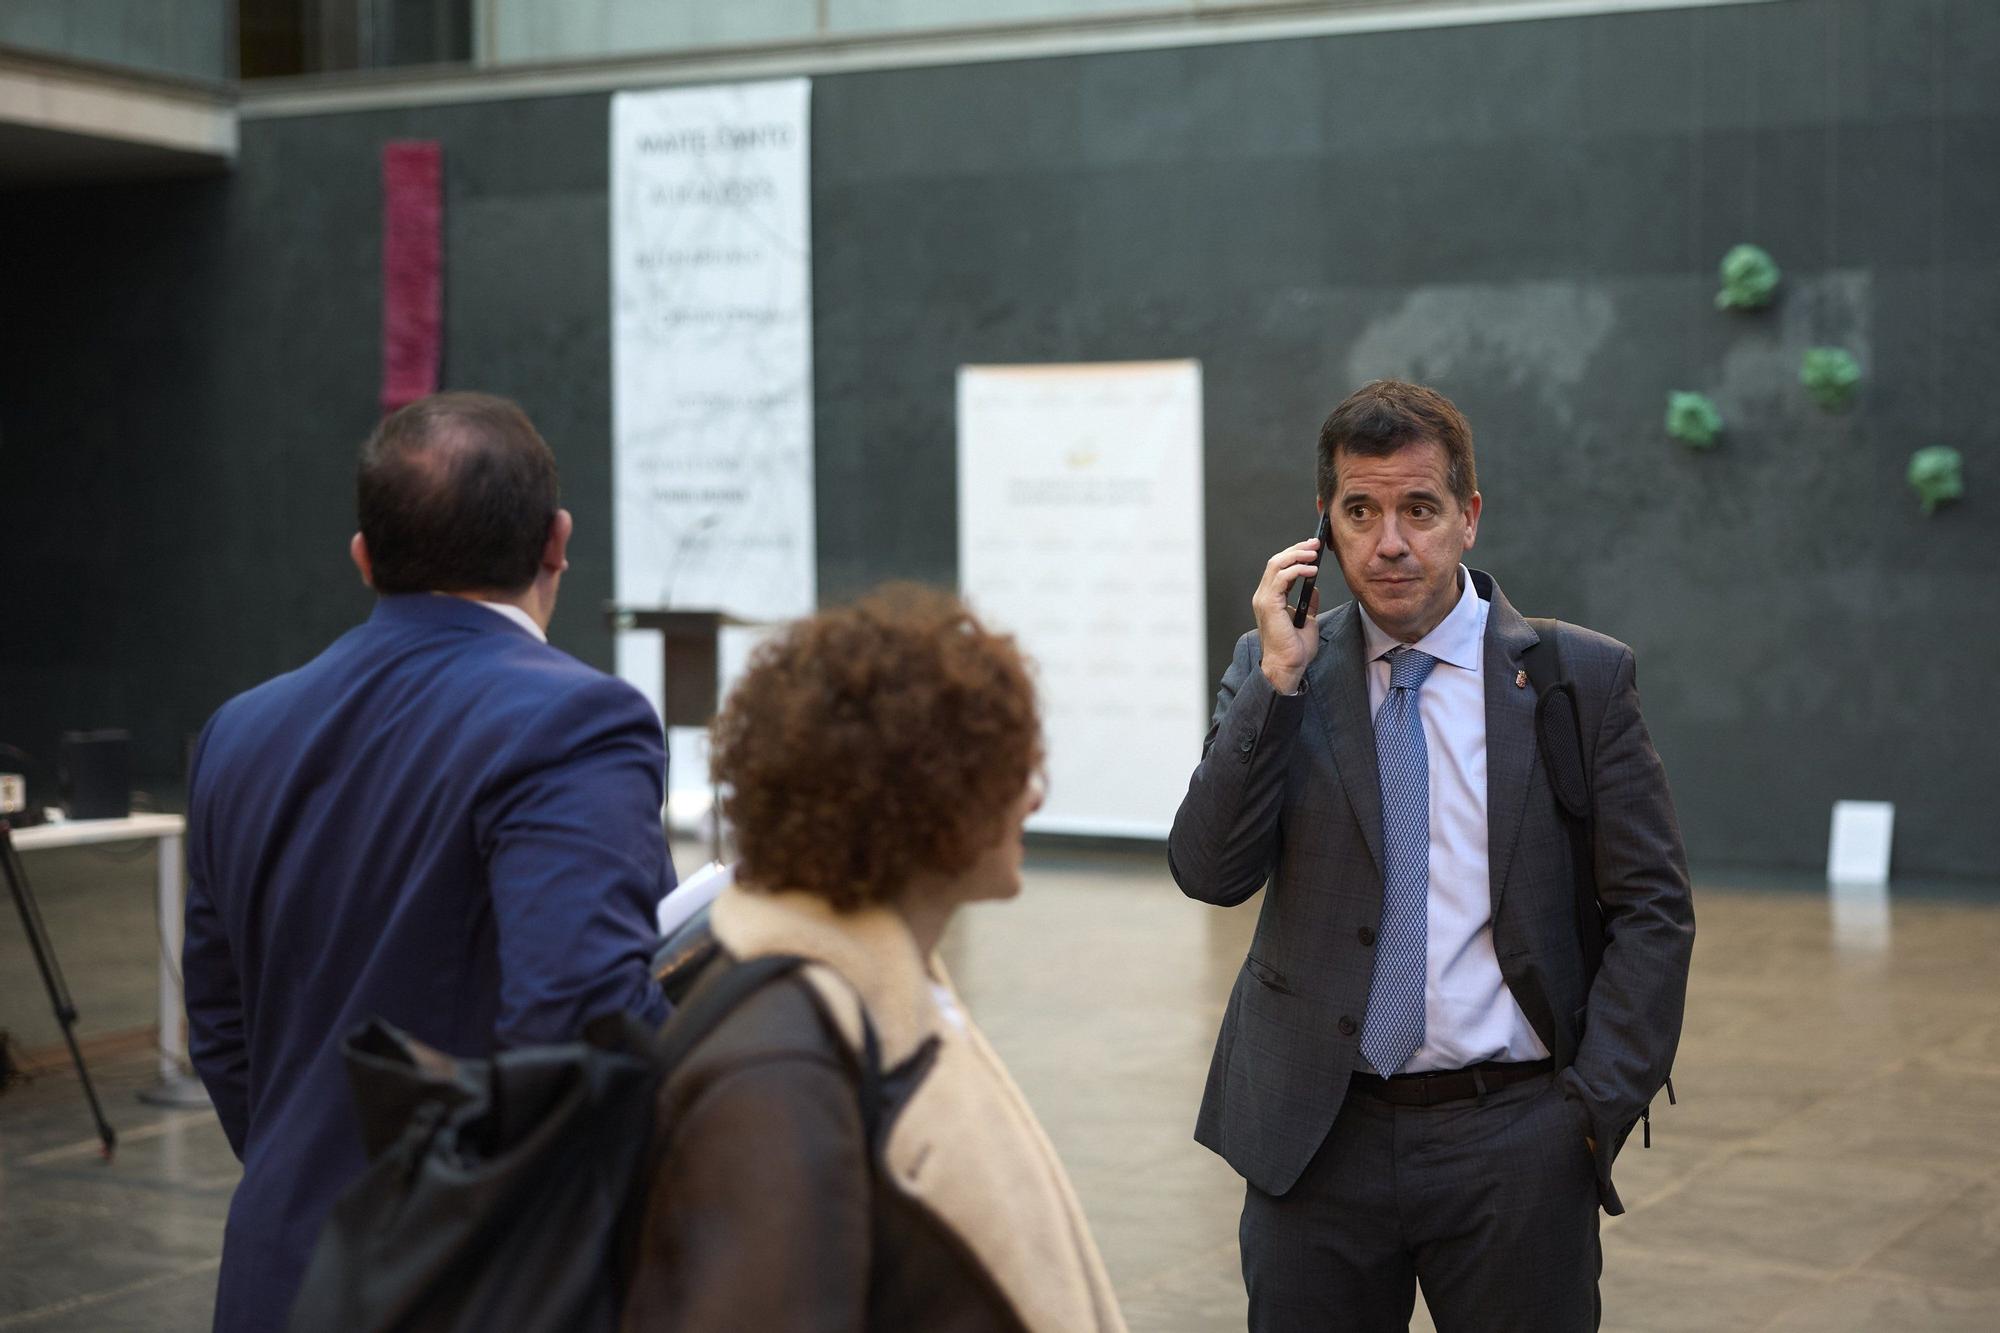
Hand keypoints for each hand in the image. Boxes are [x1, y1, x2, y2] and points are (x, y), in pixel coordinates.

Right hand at [1254, 539, 1322, 693]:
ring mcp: (1264, 599)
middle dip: (1297, 549)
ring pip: (1277, 564)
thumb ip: (1309, 603)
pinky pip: (1282, 578)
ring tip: (1315, 554)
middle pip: (1277, 561)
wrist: (1288, 667)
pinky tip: (1312, 570)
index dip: (1295, 555)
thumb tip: (1315, 589)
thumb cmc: (1295, 650)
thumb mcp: (1308, 621)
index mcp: (1270, 599)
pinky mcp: (1269, 604)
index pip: (1279, 568)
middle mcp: (1263, 596)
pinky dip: (1298, 570)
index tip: (1313, 549)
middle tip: (1315, 544)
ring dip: (1297, 555)